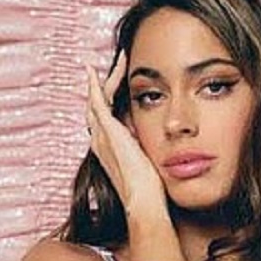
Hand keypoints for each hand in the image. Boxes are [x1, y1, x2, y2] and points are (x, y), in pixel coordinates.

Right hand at [87, 60, 167, 215]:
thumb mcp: (149, 160)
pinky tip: (94, 72)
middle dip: (109, 82)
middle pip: (100, 103)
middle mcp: (100, 140)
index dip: (114, 97)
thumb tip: (166, 133)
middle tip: (123, 62)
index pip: (108, 115)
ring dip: (108, 78)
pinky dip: (94, 86)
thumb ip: (150, 145)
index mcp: (109, 147)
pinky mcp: (107, 131)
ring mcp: (101, 135)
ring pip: (99, 99)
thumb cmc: (150, 188)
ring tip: (121, 60)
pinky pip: (97, 102)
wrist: (143, 200)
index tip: (126, 84)